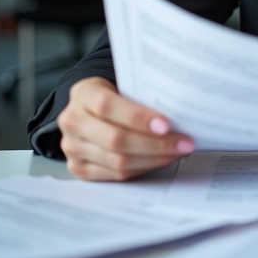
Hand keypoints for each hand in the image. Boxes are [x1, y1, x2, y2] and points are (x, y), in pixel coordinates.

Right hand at [58, 77, 194, 180]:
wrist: (89, 106)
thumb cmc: (115, 92)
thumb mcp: (123, 82)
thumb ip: (142, 93)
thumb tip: (180, 110)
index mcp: (84, 93)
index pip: (108, 106)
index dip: (138, 117)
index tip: (167, 125)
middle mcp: (73, 121)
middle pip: (115, 139)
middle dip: (155, 144)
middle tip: (184, 143)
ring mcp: (73, 148)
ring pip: (117, 161)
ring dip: (154, 159)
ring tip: (178, 152)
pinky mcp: (79, 168)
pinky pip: (114, 175)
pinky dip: (143, 168)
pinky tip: (161, 160)